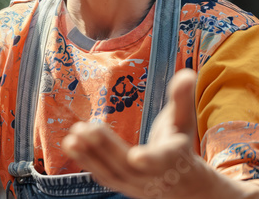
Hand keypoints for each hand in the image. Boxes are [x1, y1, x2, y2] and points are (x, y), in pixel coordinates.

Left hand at [63, 69, 208, 198]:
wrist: (180, 184)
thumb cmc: (180, 144)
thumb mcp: (184, 121)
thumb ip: (182, 98)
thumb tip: (188, 73)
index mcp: (172, 158)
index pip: (162, 160)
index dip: (150, 159)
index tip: (137, 157)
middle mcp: (152, 176)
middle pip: (127, 165)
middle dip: (106, 147)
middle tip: (87, 128)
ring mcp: (134, 183)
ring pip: (111, 172)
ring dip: (90, 154)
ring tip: (73, 136)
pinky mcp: (120, 185)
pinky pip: (101, 175)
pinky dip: (85, 161)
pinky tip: (70, 144)